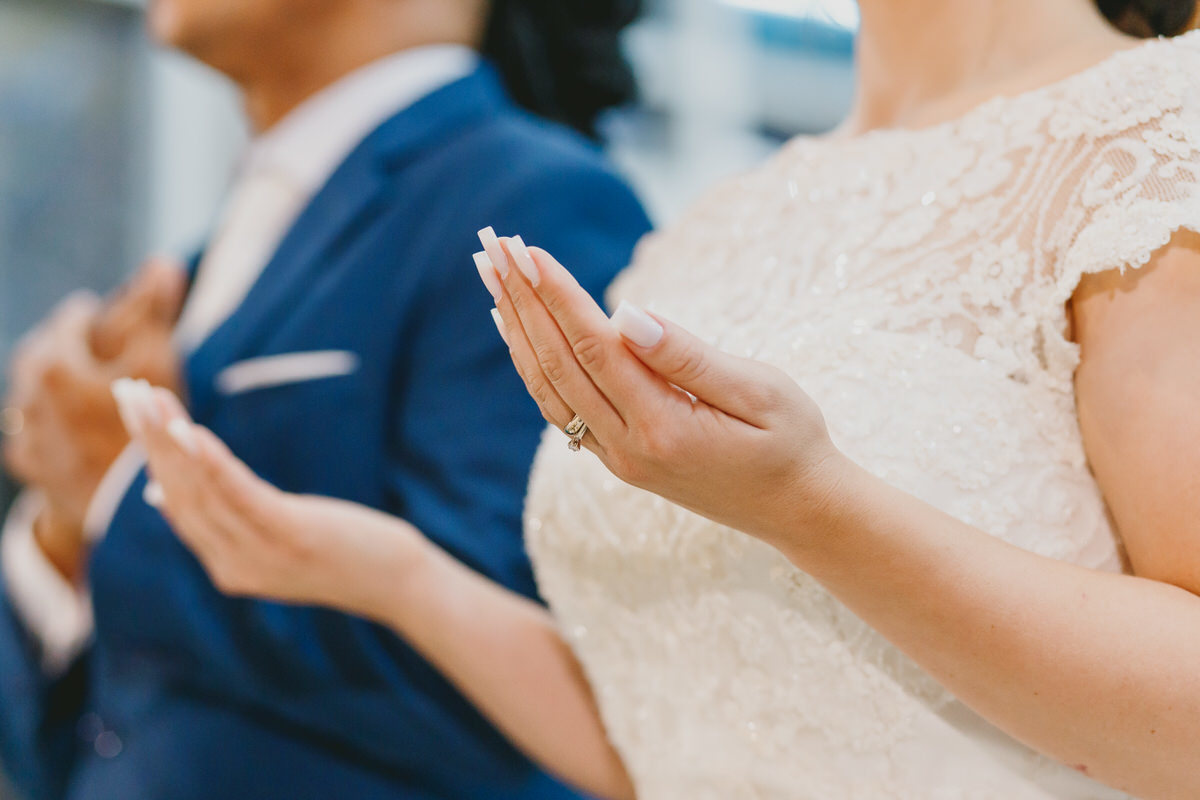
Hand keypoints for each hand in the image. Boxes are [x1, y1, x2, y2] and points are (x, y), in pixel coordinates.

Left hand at [2, 261, 184, 527]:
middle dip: (64, 346)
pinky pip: (35, 434)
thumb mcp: (159, 363)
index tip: (97, 309)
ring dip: (55, 386)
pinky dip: (51, 423)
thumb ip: (156, 310)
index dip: (88, 313)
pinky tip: (71, 428)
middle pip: (42, 357)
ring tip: (82, 385)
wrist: (118, 509)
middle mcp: (27, 397)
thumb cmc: (142, 430)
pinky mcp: (31, 465)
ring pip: (34, 396)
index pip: (68, 321)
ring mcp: (26, 434)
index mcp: (52, 364)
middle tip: (85, 342)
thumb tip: (165, 262)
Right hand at [115, 382, 428, 618]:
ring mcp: (261, 554)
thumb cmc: (345, 552)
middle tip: (128, 392)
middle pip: (180, 494)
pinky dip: (211, 463)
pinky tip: (191, 432)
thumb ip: (234, 521)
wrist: (398, 584)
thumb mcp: (280, 538)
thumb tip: (172, 494)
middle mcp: (235, 565)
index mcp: (229, 566)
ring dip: (171, 441)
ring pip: (202, 491)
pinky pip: (241, 495)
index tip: (136, 413)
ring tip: (150, 399)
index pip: (179, 505)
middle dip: (150, 440)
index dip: (153, 457)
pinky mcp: (290, 535)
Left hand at [474, 229, 846, 545]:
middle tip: (493, 247)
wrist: (798, 510)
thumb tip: (626, 315)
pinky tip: (518, 330)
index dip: (558, 296)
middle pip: (558, 364)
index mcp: (664, 427)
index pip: (595, 349)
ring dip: (517, 329)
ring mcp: (619, 459)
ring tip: (490, 277)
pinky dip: (532, 364)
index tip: (527, 251)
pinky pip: (560, 408)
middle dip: (524, 301)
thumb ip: (689, 356)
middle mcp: (629, 449)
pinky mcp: (619, 459)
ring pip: (549, 388)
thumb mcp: (760, 392)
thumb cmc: (791, 442)